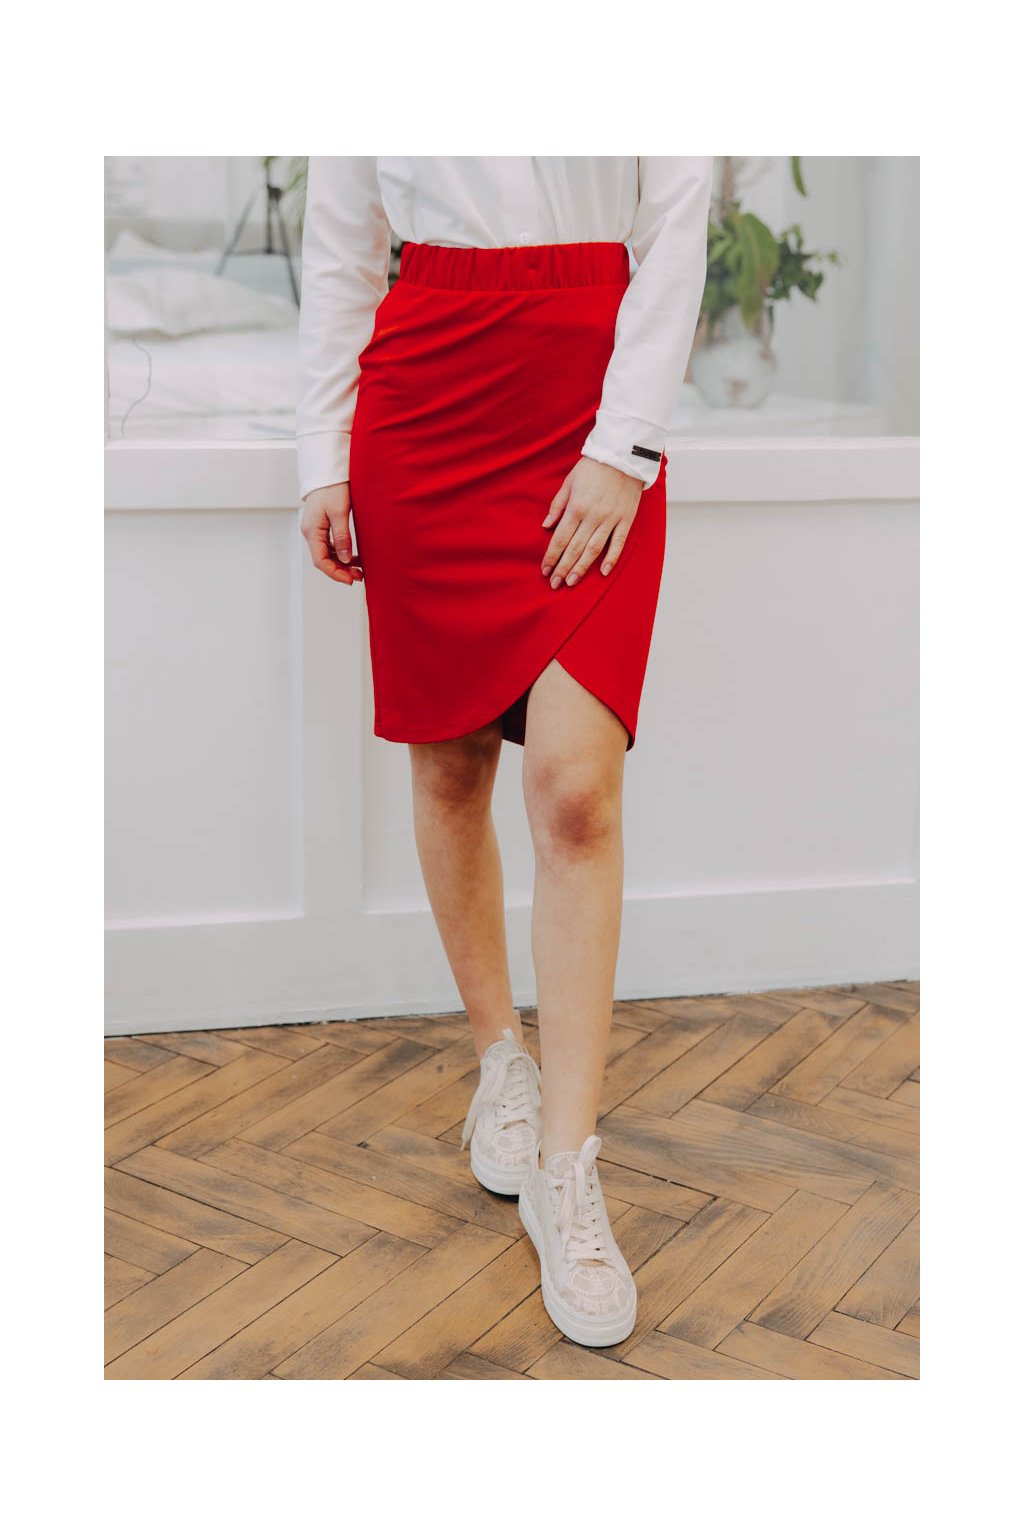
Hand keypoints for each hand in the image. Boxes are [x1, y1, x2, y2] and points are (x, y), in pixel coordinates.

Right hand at [299, 483, 363, 584]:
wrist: (328, 471)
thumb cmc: (332, 487)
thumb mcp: (339, 512)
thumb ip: (342, 537)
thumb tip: (344, 559)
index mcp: (312, 530)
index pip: (320, 560)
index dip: (335, 573)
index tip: (350, 580)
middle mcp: (310, 532)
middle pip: (323, 559)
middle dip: (340, 570)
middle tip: (359, 576)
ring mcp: (315, 530)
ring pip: (327, 554)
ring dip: (342, 563)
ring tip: (359, 569)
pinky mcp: (321, 526)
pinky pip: (330, 546)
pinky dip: (341, 553)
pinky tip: (354, 557)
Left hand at [540, 457, 644, 589]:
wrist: (623, 456)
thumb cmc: (593, 467)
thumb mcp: (569, 482)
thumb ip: (557, 505)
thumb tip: (546, 526)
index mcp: (576, 507)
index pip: (560, 538)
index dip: (551, 556)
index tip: (545, 571)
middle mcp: (592, 516)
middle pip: (575, 548)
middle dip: (563, 568)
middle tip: (555, 584)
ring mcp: (610, 519)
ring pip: (594, 550)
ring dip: (581, 568)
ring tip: (572, 582)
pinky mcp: (625, 520)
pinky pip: (618, 543)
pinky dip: (610, 559)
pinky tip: (602, 572)